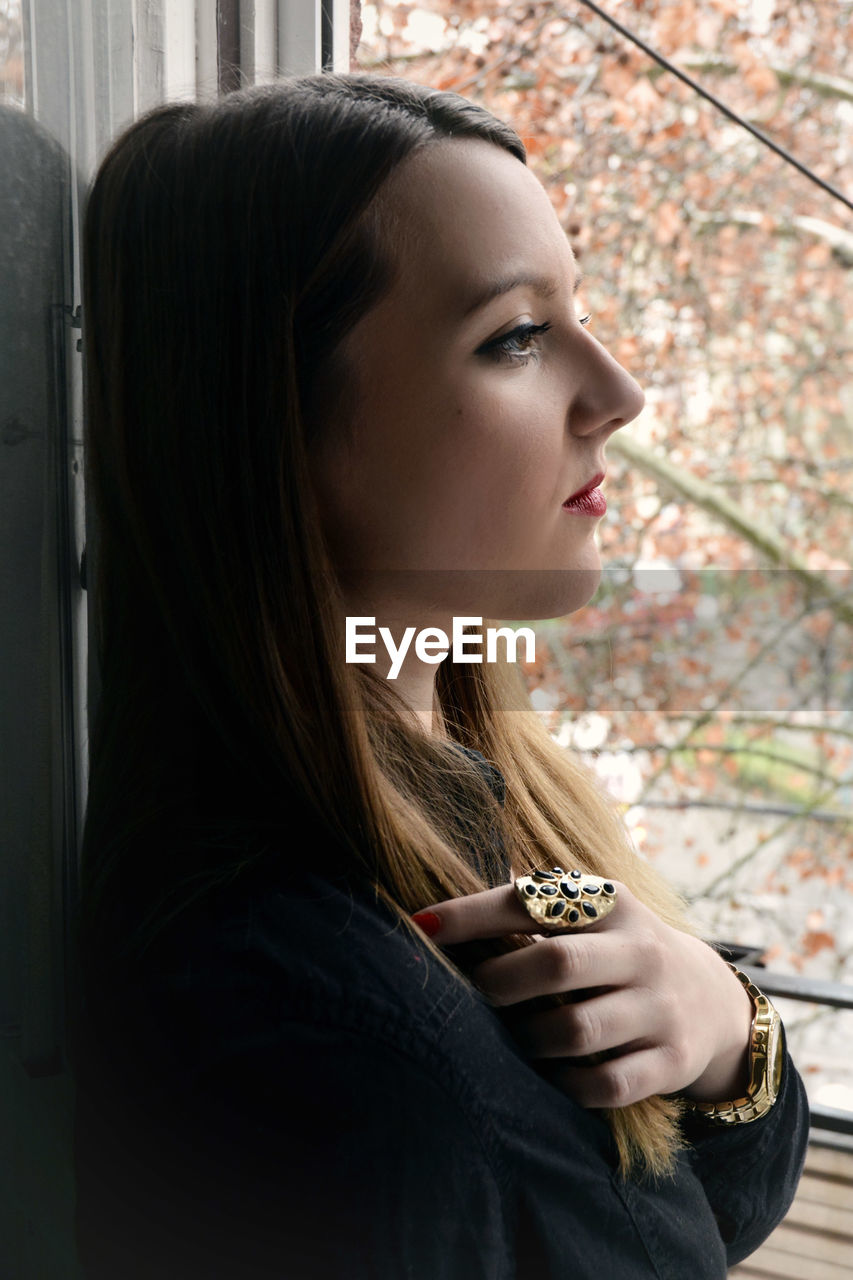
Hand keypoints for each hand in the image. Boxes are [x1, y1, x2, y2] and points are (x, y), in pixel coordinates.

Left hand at [412, 880, 753, 1109]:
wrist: (714, 1002)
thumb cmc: (619, 953)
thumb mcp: (593, 914)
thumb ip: (532, 905)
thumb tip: (440, 907)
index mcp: (611, 904)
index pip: (533, 902)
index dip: (472, 916)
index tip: (420, 928)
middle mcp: (640, 951)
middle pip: (558, 964)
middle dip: (501, 983)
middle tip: (474, 996)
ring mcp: (660, 1008)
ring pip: (577, 1031)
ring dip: (530, 1039)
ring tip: (515, 1037)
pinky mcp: (672, 1061)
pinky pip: (607, 1085)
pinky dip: (567, 1085)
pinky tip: (552, 1077)